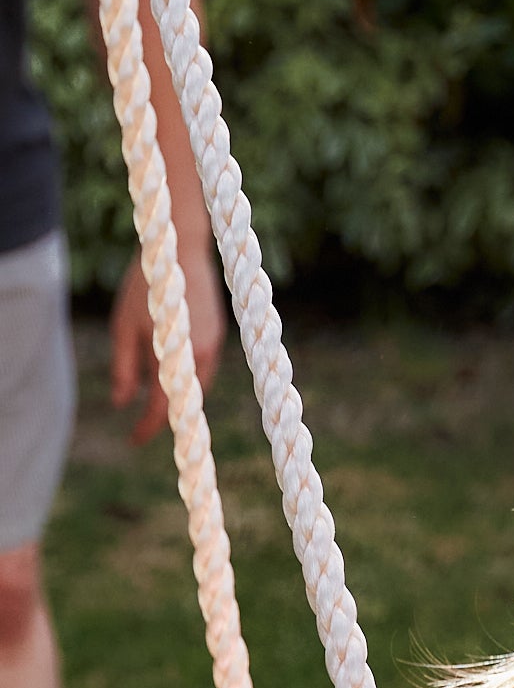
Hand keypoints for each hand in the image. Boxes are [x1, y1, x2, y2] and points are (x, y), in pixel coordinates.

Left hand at [108, 240, 226, 445]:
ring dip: (177, 392)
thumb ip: (123, 367)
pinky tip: (172, 363)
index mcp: (175, 356)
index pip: (162, 408)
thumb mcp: (124, 327)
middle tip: (142, 423)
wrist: (182, 247)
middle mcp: (202, 356)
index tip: (132, 440)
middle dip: (164, 412)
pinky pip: (204, 364)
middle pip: (184, 399)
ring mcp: (215, 344)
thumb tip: (120, 403)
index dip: (147, 428)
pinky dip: (187, 372)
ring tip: (154, 392)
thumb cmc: (147, 285)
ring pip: (197, 383)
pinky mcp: (219, 333)